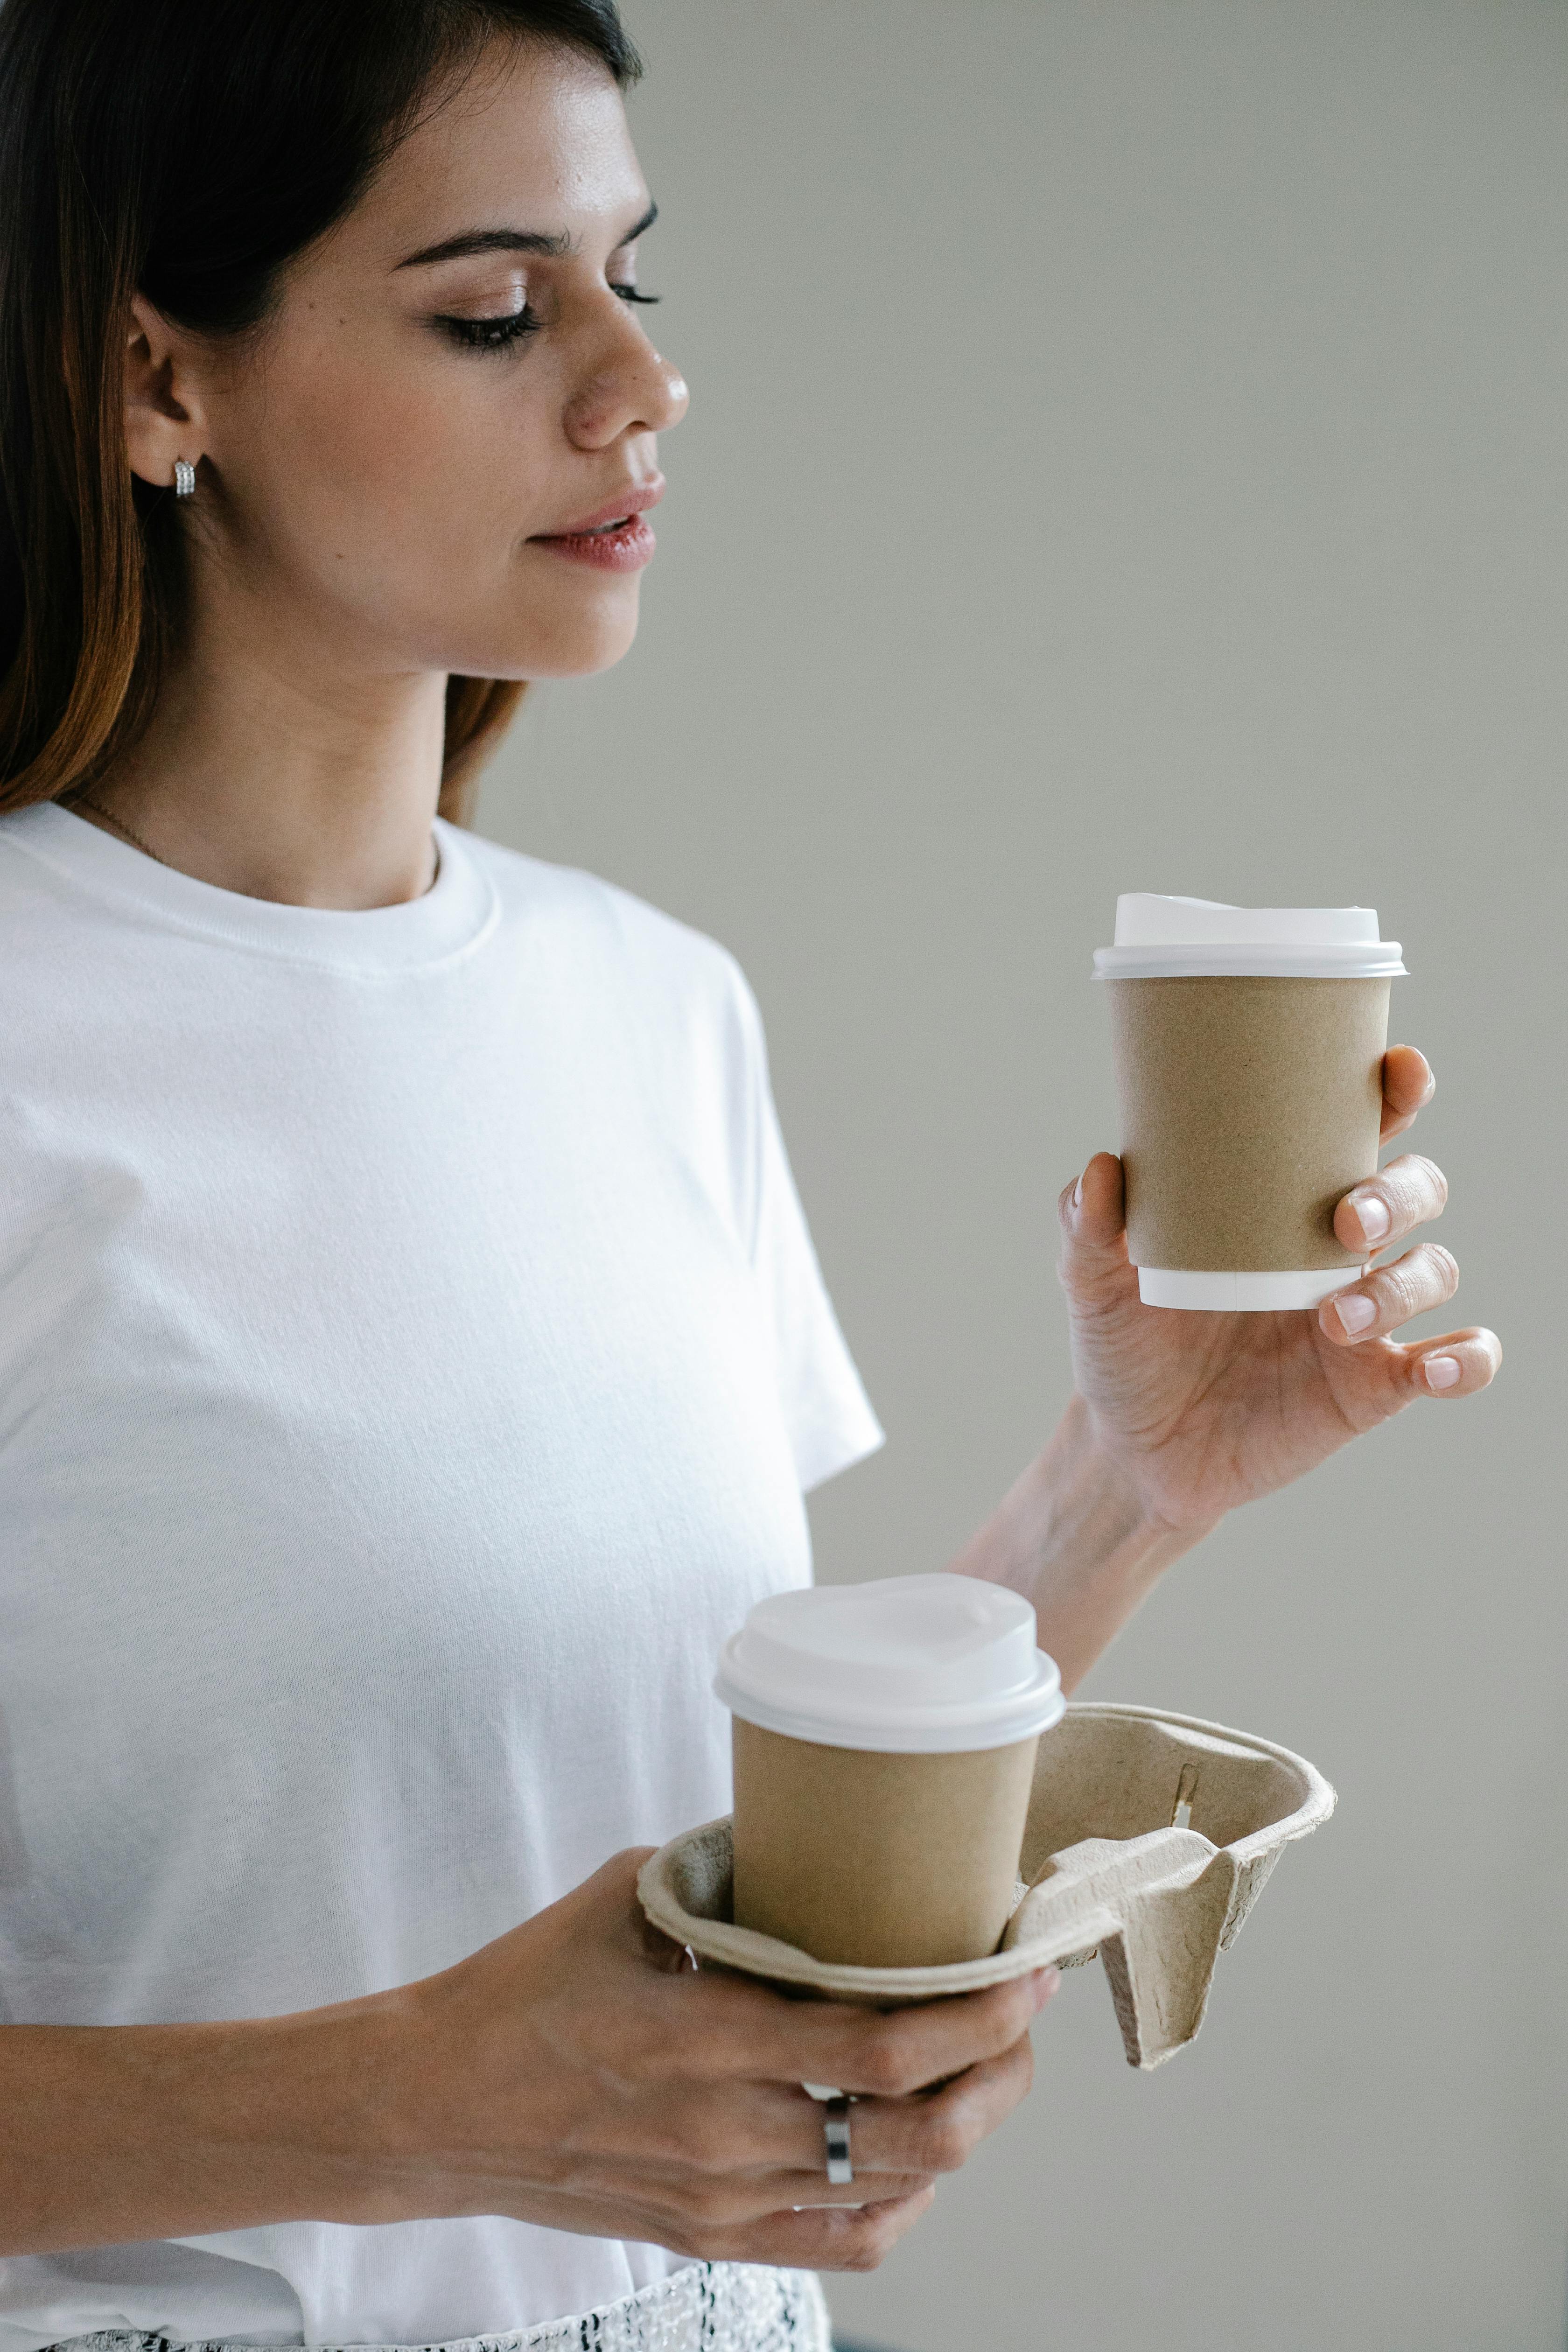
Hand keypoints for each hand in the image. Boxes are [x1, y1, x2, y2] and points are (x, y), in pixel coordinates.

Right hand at [371, 1850, 1055, 2270]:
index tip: (1023, 1969)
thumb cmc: (524, 1989)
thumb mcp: (621, 1899)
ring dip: (966, 2129)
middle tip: (1023, 2013)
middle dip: (999, 2074)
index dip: (977, 2016)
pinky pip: (845, 2242)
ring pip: (897, 2189)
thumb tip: (806, 1835)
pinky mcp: (710, 2237)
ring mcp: (721, 2198)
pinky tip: (920, 2149)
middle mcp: (725, 2132)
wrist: (437, 2105)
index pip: (882, 2050)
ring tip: (990, 2070)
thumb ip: (720, 1874)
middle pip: (917, 2131)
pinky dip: (906, 2198)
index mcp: (704, 2037)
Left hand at [1058, 1046, 1500, 1536]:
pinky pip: (1461, 1362)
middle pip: (1415, 1189)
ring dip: (1401, 1286)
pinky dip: (1470, 1360)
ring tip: (1332, 1320)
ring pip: (1433, 1269)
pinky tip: (1436, 1367)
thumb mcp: (1094, 1285)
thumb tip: (1101, 1168)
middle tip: (1344, 1223)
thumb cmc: (1125, 1347)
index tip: (1399, 1071)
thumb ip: (1088, 1227)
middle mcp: (1336, 1250)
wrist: (1132, 1452)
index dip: (1393, 1092)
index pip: (1354, 1128)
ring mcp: (1366, 1317)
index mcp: (1281, 1202)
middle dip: (1398, 1193)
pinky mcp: (1374, 1387)